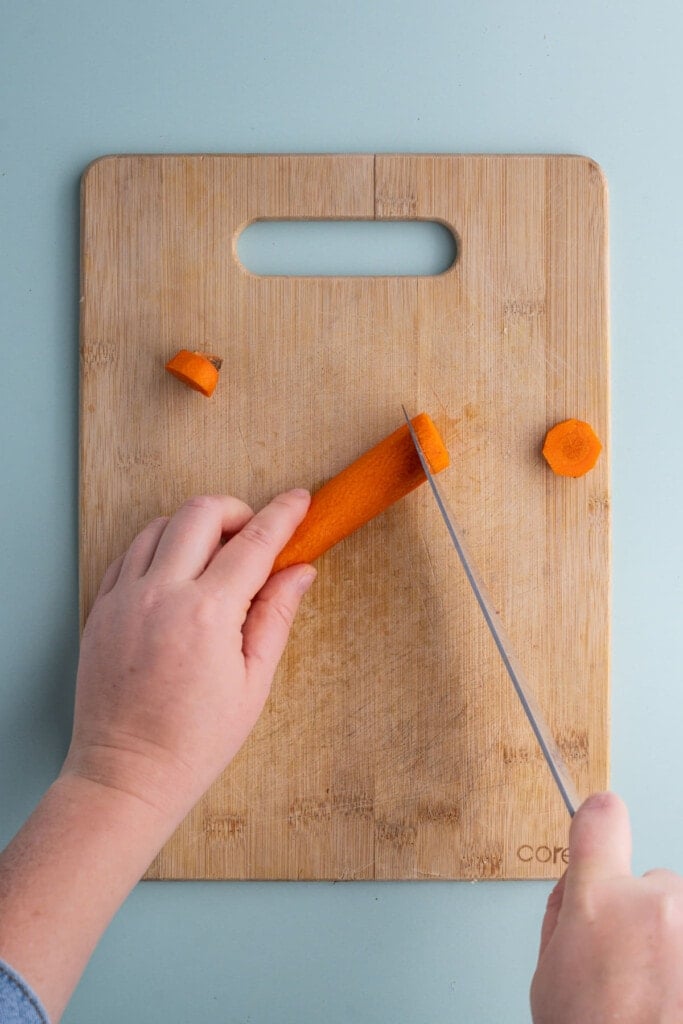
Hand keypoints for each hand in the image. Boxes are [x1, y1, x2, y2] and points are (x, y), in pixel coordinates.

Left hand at [62, 490, 315, 821]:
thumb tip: (300, 572)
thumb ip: (275, 616)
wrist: (127, 775)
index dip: (283, 515)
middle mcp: (161, 594)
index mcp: (207, 614)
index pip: (254, 542)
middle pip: (201, 512)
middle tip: (253, 537)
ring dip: (194, 527)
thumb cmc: (193, 741)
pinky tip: (176, 574)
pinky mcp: (101, 609)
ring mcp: (124, 598)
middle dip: (236, 511)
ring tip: (214, 559)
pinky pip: (130, 553)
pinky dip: (158, 548)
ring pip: (160, 525)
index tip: (300, 501)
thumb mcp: (253, 682)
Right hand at [531, 792, 682, 1022]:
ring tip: (661, 998)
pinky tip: (672, 1000)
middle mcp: (655, 902)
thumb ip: (563, 916)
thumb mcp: (546, 976)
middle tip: (631, 970)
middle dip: (644, 916)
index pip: (601, 819)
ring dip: (676, 946)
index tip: (603, 820)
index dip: (599, 822)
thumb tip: (578, 888)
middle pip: (654, 883)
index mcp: (597, 900)